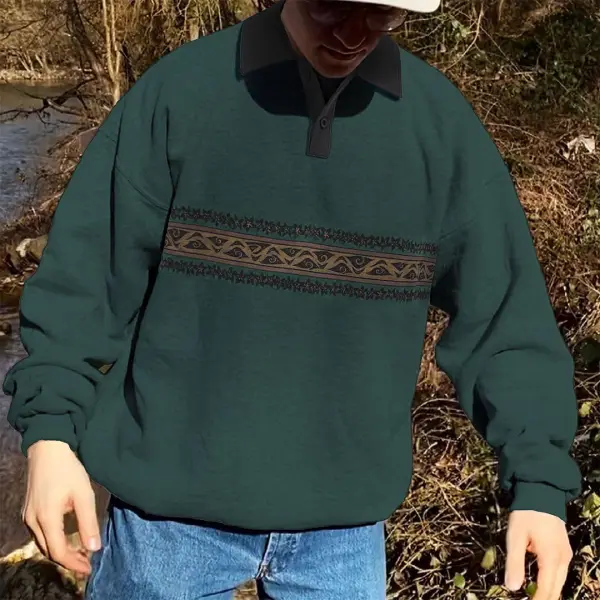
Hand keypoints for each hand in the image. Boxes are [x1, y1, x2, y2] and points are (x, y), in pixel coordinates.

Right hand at [23, 440, 100, 574]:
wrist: (48, 449)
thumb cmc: (68, 469)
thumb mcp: (83, 494)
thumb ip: (88, 522)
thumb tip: (94, 548)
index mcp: (46, 519)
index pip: (59, 552)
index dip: (74, 563)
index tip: (89, 568)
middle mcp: (33, 521)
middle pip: (49, 551)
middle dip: (68, 560)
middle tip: (87, 562)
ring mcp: (28, 516)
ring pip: (43, 543)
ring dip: (61, 551)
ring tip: (80, 552)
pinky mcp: (28, 510)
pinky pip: (40, 533)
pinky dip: (54, 540)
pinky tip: (67, 537)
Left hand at [504, 510, 572, 599]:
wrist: (541, 493)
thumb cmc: (526, 514)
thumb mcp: (515, 537)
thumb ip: (514, 563)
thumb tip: (512, 588)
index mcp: (551, 558)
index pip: (546, 590)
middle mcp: (563, 559)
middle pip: (555, 589)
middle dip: (542, 598)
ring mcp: (565, 555)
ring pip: (559, 582)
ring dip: (547, 592)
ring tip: (532, 597)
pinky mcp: (563, 550)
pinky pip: (559, 573)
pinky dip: (550, 582)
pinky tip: (538, 583)